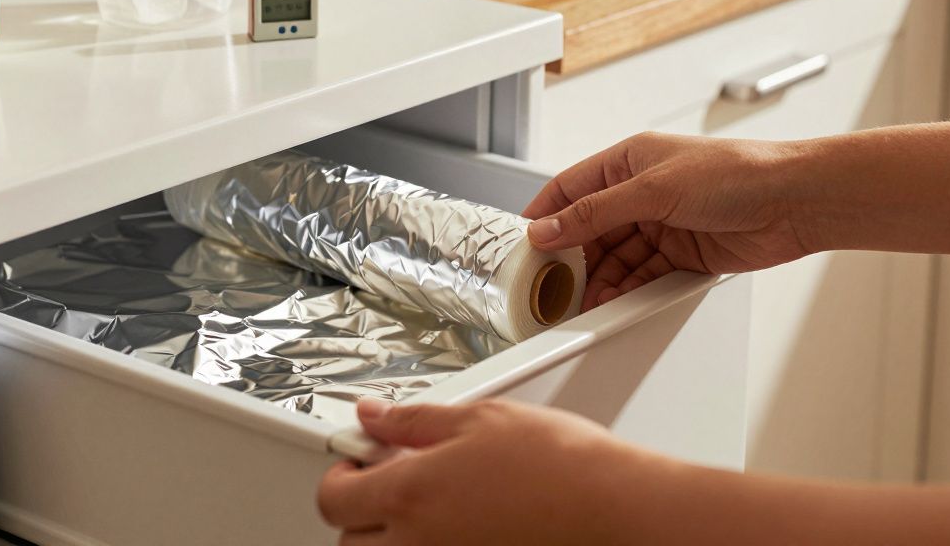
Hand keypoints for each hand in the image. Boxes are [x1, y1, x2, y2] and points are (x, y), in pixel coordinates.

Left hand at [317, 398, 668, 545]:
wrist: (616, 508)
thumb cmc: (561, 466)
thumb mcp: (479, 418)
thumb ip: (413, 420)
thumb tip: (373, 415)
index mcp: (409, 495)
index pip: (334, 498)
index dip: (339, 476)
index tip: (357, 460)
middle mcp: (419, 544)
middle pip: (351, 541)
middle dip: (362, 509)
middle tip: (392, 481)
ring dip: (391, 537)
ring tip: (428, 506)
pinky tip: (459, 526)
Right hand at [522, 131, 814, 308]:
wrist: (796, 202)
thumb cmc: (736, 173)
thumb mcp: (652, 190)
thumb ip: (594, 214)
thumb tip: (548, 228)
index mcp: (628, 161)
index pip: (569, 188)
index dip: (544, 216)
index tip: (524, 245)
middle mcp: (641, 191)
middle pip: (589, 229)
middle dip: (570, 257)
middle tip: (550, 284)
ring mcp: (662, 224)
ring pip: (614, 257)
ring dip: (597, 280)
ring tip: (582, 302)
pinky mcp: (682, 254)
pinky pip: (641, 275)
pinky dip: (625, 290)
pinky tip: (613, 302)